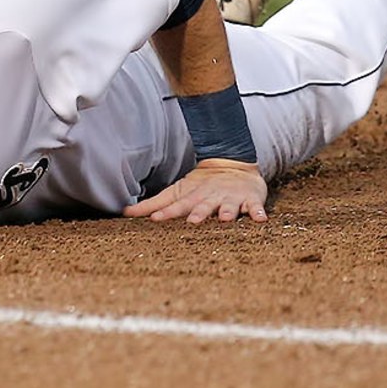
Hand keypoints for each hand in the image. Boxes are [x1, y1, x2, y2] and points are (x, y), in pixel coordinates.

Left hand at [122, 158, 268, 223]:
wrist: (232, 165)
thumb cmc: (200, 186)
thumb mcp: (176, 193)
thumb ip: (153, 205)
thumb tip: (125, 213)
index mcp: (192, 197)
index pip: (177, 206)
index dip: (166, 212)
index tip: (155, 219)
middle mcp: (210, 198)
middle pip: (203, 206)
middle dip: (198, 213)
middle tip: (192, 221)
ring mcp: (230, 198)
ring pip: (228, 206)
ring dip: (227, 212)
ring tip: (226, 219)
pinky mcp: (250, 200)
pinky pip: (255, 207)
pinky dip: (258, 212)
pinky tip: (261, 219)